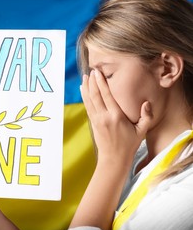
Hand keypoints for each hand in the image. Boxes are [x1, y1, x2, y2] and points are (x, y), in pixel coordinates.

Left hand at [70, 69, 153, 229]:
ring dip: (86, 88)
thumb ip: (146, 116)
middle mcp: (104, 117)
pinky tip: (83, 90)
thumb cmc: (129, 144)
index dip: (101, 83)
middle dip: (92, 82)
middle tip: (90, 70)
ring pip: (89, 100)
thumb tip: (147, 103)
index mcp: (116, 116)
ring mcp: (96, 120)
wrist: (114, 159)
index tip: (97, 72)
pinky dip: (85, 97)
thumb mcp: (141, 131)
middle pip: (95, 95)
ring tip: (84, 77)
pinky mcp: (93, 123)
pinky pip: (87, 107)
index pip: (107, 95)